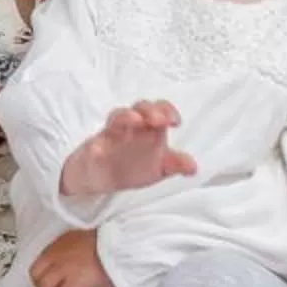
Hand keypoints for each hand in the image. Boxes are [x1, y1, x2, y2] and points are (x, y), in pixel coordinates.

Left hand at [27, 228, 116, 286]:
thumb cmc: (121, 249)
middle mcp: (62, 252)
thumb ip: (80, 253)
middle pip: (37, 274)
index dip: (49, 275)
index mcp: (67, 241)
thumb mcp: (95, 244)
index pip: (43, 259)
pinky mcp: (74, 283)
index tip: (60, 283)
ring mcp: (66, 267)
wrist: (132, 251)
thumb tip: (77, 271)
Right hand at [59, 101, 197, 201]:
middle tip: (159, 120)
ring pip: (115, 118)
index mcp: (147, 128)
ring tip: (135, 120)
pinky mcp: (93, 151)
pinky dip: (96, 146)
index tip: (176, 122)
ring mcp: (110, 136)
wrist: (101, 178)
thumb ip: (176, 164)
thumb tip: (193, 168)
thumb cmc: (133, 164)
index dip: (167, 110)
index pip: (158, 110)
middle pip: (138, 108)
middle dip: (149, 110)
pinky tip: (98, 149)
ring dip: (126, 116)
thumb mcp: (160, 167)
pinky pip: (93, 146)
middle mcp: (129, 127)